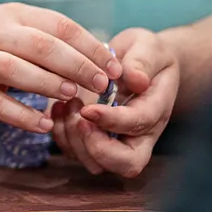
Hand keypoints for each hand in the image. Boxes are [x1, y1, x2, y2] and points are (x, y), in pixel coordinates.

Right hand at [0, 4, 121, 131]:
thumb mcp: (9, 30)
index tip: (114, 67)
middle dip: (77, 65)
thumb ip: (47, 41)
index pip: (58, 25)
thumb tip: (101, 59)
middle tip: (103, 84)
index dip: (90, 46)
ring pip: (14, 70)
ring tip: (74, 98)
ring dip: (48, 84)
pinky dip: (22, 116)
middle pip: (40, 45)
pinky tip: (43, 125)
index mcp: (10, 16)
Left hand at [51, 27, 177, 177]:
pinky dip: (60, 134)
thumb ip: (143, 62)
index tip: (88, 108)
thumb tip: (137, 80)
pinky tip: (57, 106)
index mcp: (154, 111)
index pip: (137, 126)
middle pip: (124, 164)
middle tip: (79, 117)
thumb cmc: (144, 54)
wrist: (137, 61)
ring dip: (74, 139)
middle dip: (96, 147)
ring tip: (66, 103)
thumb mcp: (148, 48)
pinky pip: (73, 151)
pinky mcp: (90, 138)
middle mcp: (137, 134)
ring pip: (95, 163)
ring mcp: (113, 140)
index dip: (112, 121)